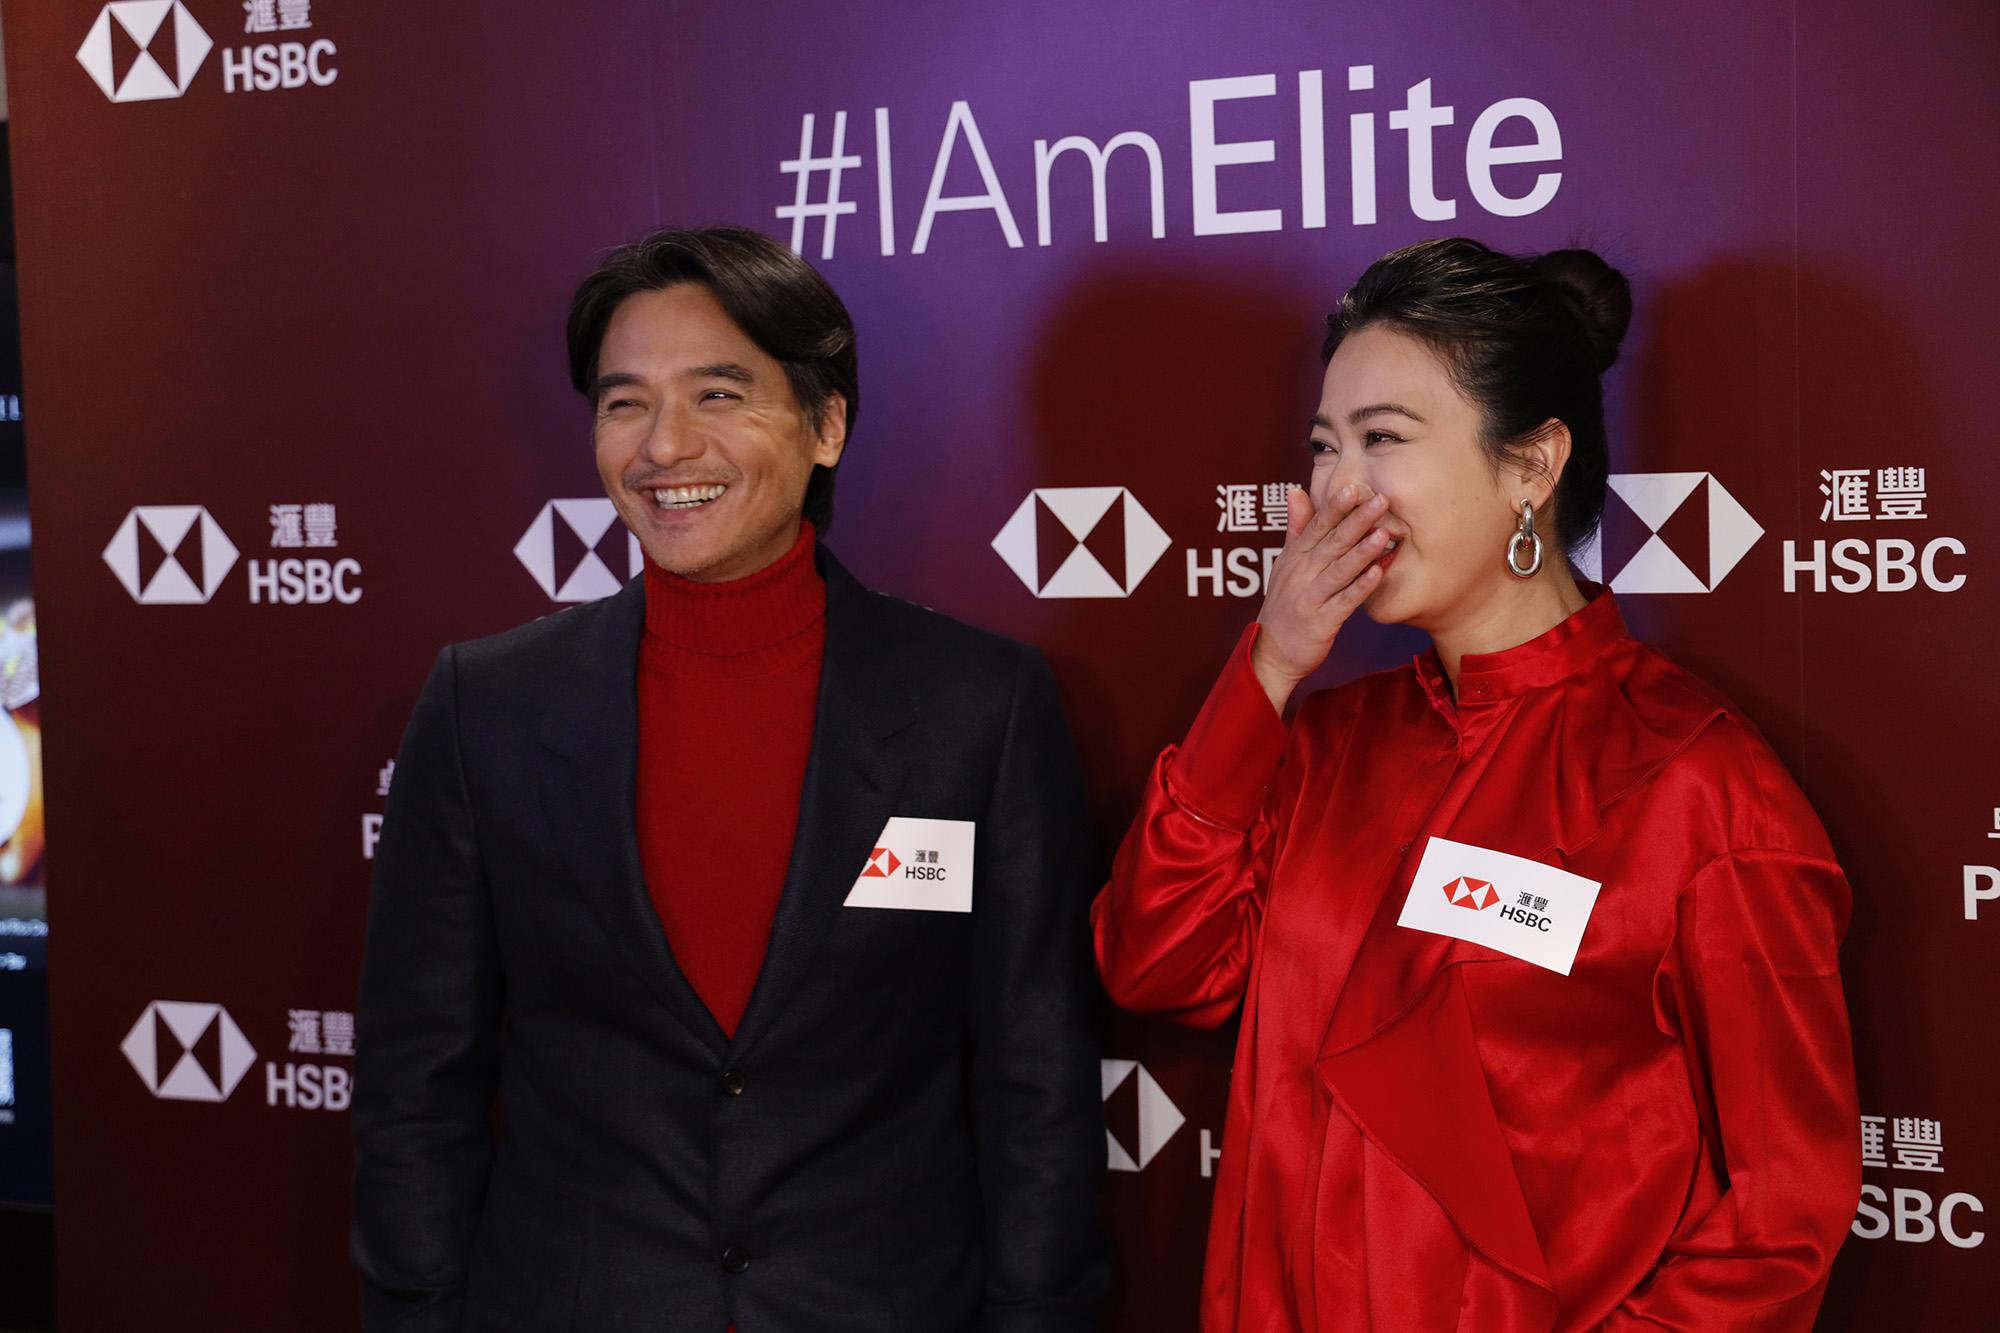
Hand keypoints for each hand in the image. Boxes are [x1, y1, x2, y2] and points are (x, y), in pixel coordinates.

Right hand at [1249, 483, 1390, 710]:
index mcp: (1295, 557)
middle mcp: (1301, 574)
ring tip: (1384, 533)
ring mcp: (1310, 598)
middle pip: (1331, 543)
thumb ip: (1296, 528)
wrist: (1272, 652)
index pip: (1316, 526)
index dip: (1335, 507)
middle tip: (1381, 500)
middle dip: (1356, 520)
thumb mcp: (1285, 563)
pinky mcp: (1321, 621)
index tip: (1355, 487)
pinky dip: (1360, 588)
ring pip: (1338, 570)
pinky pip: (1343, 602)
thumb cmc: (1284, 605)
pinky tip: (1377, 574)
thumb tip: (1296, 491)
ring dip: (1361, 551)